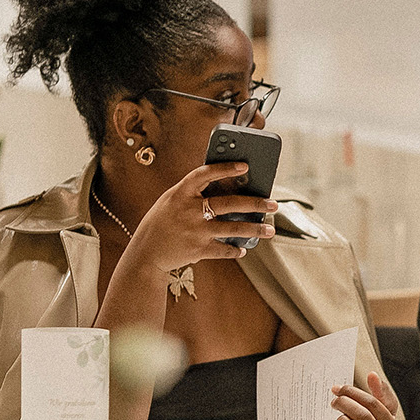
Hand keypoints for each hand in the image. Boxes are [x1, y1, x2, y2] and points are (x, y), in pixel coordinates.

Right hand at [124, 161, 276, 275]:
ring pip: (233, 228)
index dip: (224, 168)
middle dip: (255, 203)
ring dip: (255, 229)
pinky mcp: (198, 250)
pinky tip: (243, 249)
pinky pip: (224, 249)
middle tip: (273, 204)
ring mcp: (195, 231)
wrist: (145, 253)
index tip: (244, 165)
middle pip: (229, 203)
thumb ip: (193, 194)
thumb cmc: (161, 223)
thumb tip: (226, 186)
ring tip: (270, 230)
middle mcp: (189, 210)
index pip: (204, 174)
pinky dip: (235, 250)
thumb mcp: (171, 202)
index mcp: (180, 193)